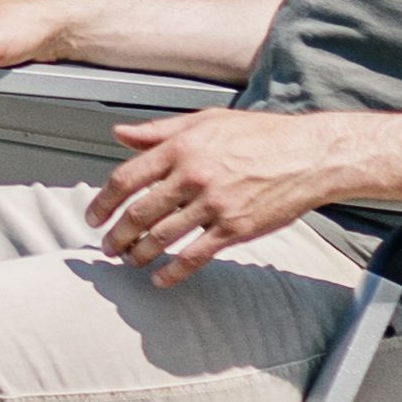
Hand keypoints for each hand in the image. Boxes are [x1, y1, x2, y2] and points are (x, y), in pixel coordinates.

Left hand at [87, 106, 346, 284]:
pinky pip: (194, 256)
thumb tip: (120, 135)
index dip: (103, 201)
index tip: (93, 216)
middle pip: (138, 213)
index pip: (126, 178)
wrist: (308, 155)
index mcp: (180, 148)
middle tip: (108, 246)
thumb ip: (159, 131)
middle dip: (117, 235)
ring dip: (139, 254)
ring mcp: (213, 205)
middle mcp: (192, 176)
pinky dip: (173, 272)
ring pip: (161, 238)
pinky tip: (161, 280)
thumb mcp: (205, 121)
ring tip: (130, 261)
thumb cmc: (259, 135)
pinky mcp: (234, 229)